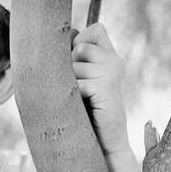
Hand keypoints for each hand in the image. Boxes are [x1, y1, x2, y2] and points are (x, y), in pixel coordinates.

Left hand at [71, 21, 130, 159]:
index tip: (77, 62)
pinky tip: (80, 107)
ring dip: (70, 82)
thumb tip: (55, 40)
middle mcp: (115, 62)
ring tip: (80, 99)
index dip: (81, 40)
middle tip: (77, 88)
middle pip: (80, 46)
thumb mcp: (86, 82)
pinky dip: (73, 95)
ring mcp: (112, 73)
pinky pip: (77, 83)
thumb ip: (78, 61)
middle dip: (70, 65)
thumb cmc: (91, 114)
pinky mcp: (106, 87)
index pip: (96, 29)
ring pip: (75, 64)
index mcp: (112, 58)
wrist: (109, 142)